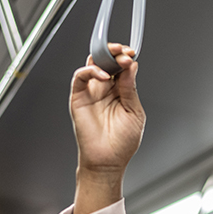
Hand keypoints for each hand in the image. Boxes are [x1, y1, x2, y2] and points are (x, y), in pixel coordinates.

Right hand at [69, 43, 144, 213]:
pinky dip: (90, 71)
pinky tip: (102, 76)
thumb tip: (132, 66)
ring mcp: (91, 92)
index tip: (133, 55)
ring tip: (116, 59)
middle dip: (116, 52)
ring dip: (103, 56)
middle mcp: (105, 89)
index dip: (126, 58)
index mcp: (120, 91)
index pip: (121, 67)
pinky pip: (80, 77)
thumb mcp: (134, 112)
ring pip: (93, 64)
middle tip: (124, 53)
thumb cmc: (122, 142)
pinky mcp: (78, 98)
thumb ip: (130, 89)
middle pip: (107, 61)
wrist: (108, 161)